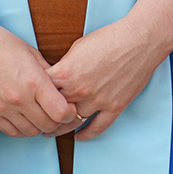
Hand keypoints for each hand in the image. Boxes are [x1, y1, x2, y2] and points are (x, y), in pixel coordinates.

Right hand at [0, 18, 77, 137]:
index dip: (70, 113)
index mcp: (34, 81)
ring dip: (40, 126)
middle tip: (57, 113)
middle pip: (48, 125)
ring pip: (31, 132)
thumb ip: (50, 74)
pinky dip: (23, 129)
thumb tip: (63, 89)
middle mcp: (19, 98)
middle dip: (57, 121)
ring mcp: (3, 108)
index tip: (69, 108)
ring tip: (41, 115)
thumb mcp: (33, 53)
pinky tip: (25, 118)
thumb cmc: (3, 44)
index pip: (61, 112)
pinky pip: (12, 132)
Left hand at [46, 17, 166, 141]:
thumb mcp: (78, 46)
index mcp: (67, 72)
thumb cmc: (110, 37)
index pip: (42, 90)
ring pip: (73, 123)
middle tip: (38, 119)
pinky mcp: (114, 107)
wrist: (139, 40)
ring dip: (62, 127)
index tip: (33, 98)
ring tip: (52, 130)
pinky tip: (78, 136)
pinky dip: (86, 134)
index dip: (36, 94)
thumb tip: (56, 77)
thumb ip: (64, 65)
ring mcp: (97, 101)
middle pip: (53, 110)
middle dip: (44, 114)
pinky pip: (97, 128)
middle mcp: (79, 89)